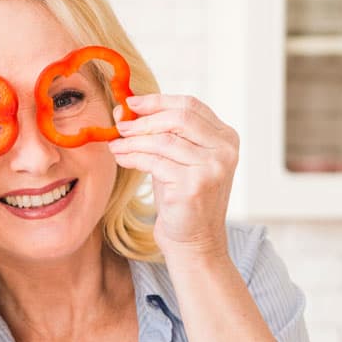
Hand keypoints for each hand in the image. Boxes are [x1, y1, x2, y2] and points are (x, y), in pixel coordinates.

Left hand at [109, 94, 237, 257]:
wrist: (193, 240)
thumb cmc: (181, 198)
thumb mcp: (174, 158)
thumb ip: (158, 133)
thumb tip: (125, 109)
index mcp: (225, 137)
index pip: (190, 105)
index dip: (158, 101)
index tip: (131, 103)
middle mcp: (225, 150)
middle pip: (178, 118)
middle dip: (143, 120)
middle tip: (119, 126)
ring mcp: (213, 167)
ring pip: (163, 140)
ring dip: (133, 141)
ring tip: (115, 145)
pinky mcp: (195, 184)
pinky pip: (155, 161)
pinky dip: (133, 157)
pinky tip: (122, 158)